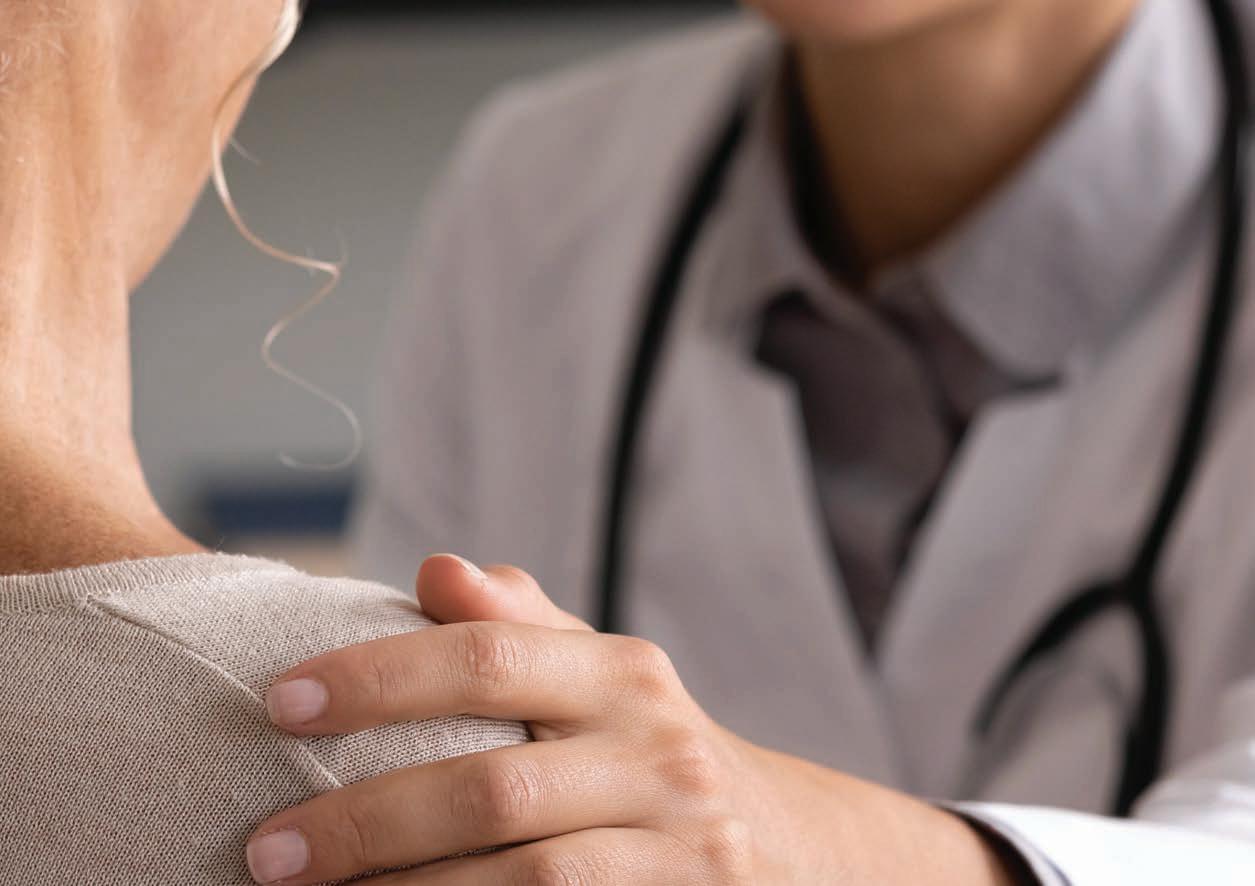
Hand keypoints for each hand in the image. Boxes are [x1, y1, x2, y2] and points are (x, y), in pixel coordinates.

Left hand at [246, 555, 1016, 884]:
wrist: (791, 845)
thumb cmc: (649, 752)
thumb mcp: (603, 676)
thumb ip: (521, 626)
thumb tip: (433, 569)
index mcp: (622, 675)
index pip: (489, 658)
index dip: (380, 677)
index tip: (279, 701)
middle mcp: (659, 756)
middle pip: (493, 788)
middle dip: (368, 822)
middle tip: (267, 851)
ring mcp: (683, 851)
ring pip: (530, 880)